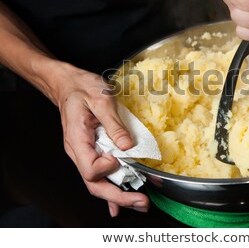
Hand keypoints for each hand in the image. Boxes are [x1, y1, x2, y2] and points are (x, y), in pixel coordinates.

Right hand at [54, 63, 149, 216]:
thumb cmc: (82, 88)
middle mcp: (78, 152)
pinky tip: (118, 203)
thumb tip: (127, 146)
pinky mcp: (92, 151)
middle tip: (141, 201)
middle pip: (94, 184)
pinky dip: (110, 190)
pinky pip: (99, 175)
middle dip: (118, 196)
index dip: (108, 167)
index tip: (122, 156)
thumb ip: (114, 124)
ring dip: (117, 196)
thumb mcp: (101, 100)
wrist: (68, 84)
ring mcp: (84, 153)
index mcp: (78, 140)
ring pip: (97, 183)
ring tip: (139, 203)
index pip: (91, 168)